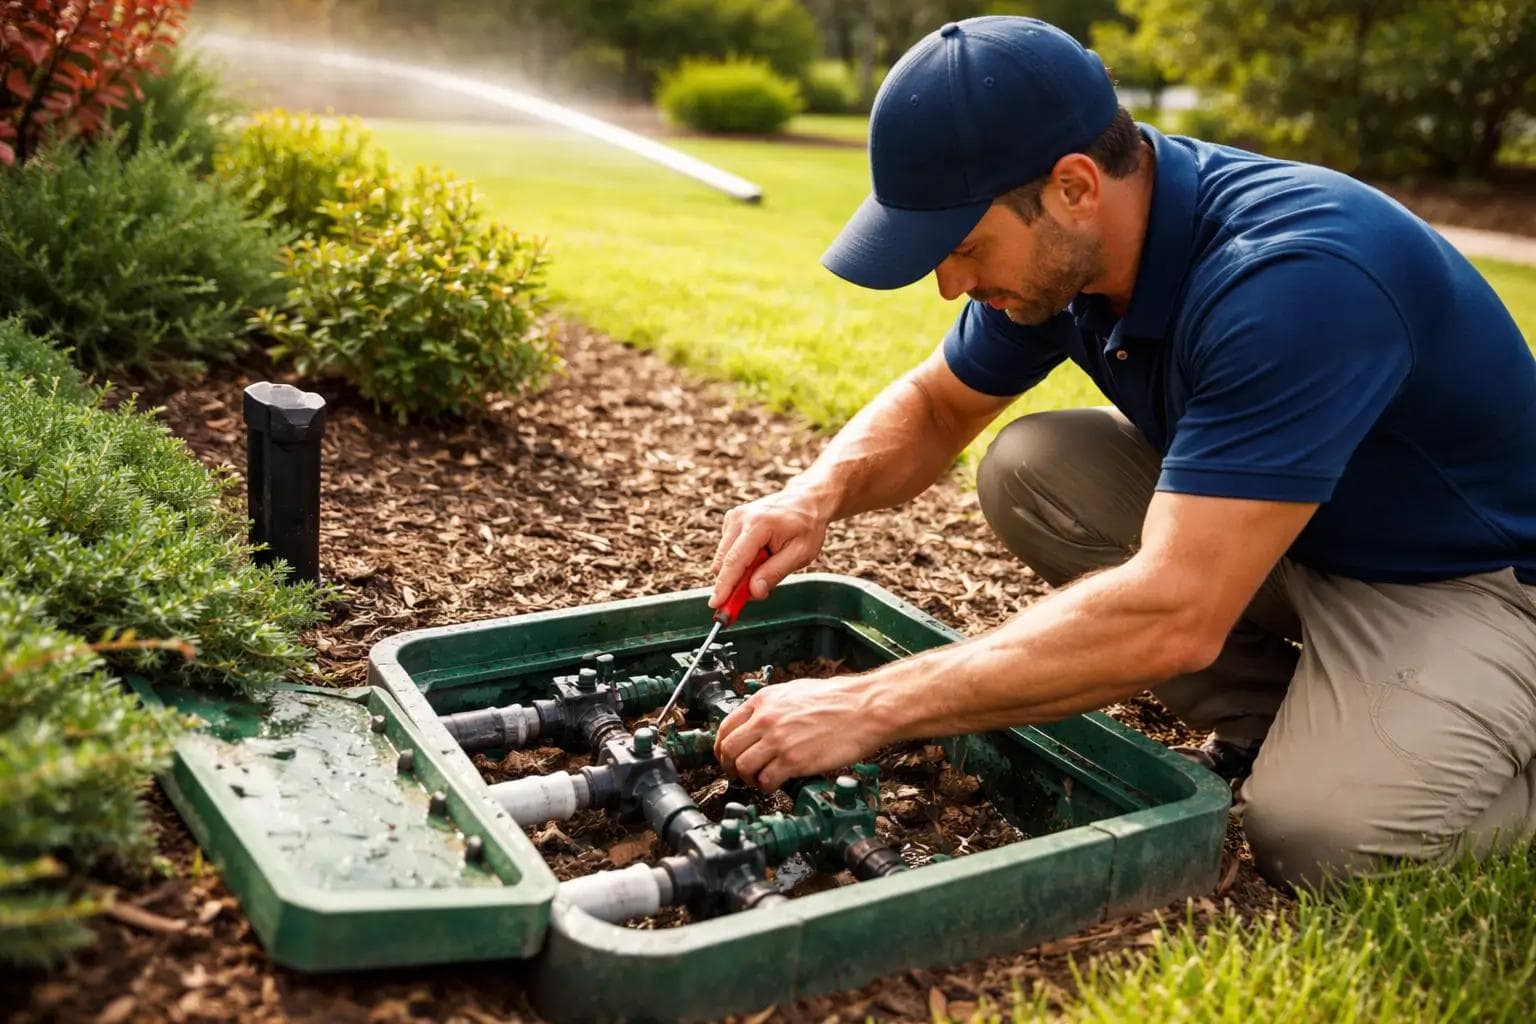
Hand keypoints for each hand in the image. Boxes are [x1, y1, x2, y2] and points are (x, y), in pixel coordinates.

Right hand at [709, 488, 830, 609]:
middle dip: (731, 584)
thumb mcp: (801, 553)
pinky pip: (727, 550)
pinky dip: (740, 560)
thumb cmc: (807, 526)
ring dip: (739, 571)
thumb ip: (775, 573)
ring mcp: (733, 517)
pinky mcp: (731, 520)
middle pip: (723, 561)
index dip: (724, 586)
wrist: (806, 500)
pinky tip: (760, 554)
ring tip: (767, 563)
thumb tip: (754, 592)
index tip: (716, 604)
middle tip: (748, 597)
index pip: (734, 561)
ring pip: (723, 558)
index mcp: (758, 524)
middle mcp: (740, 518)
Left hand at [713, 677, 885, 790]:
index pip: (725, 728)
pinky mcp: (794, 761)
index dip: (722, 748)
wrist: (863, 709)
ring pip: (743, 768)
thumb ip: (771, 707)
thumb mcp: (794, 691)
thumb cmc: (837, 700)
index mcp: (764, 701)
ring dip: (748, 779)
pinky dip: (767, 786)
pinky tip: (777, 783)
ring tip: (760, 779)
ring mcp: (779, 741)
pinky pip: (766, 781)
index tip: (727, 757)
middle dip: (730, 767)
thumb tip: (756, 723)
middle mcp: (766, 720)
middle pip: (729, 750)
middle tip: (739, 774)